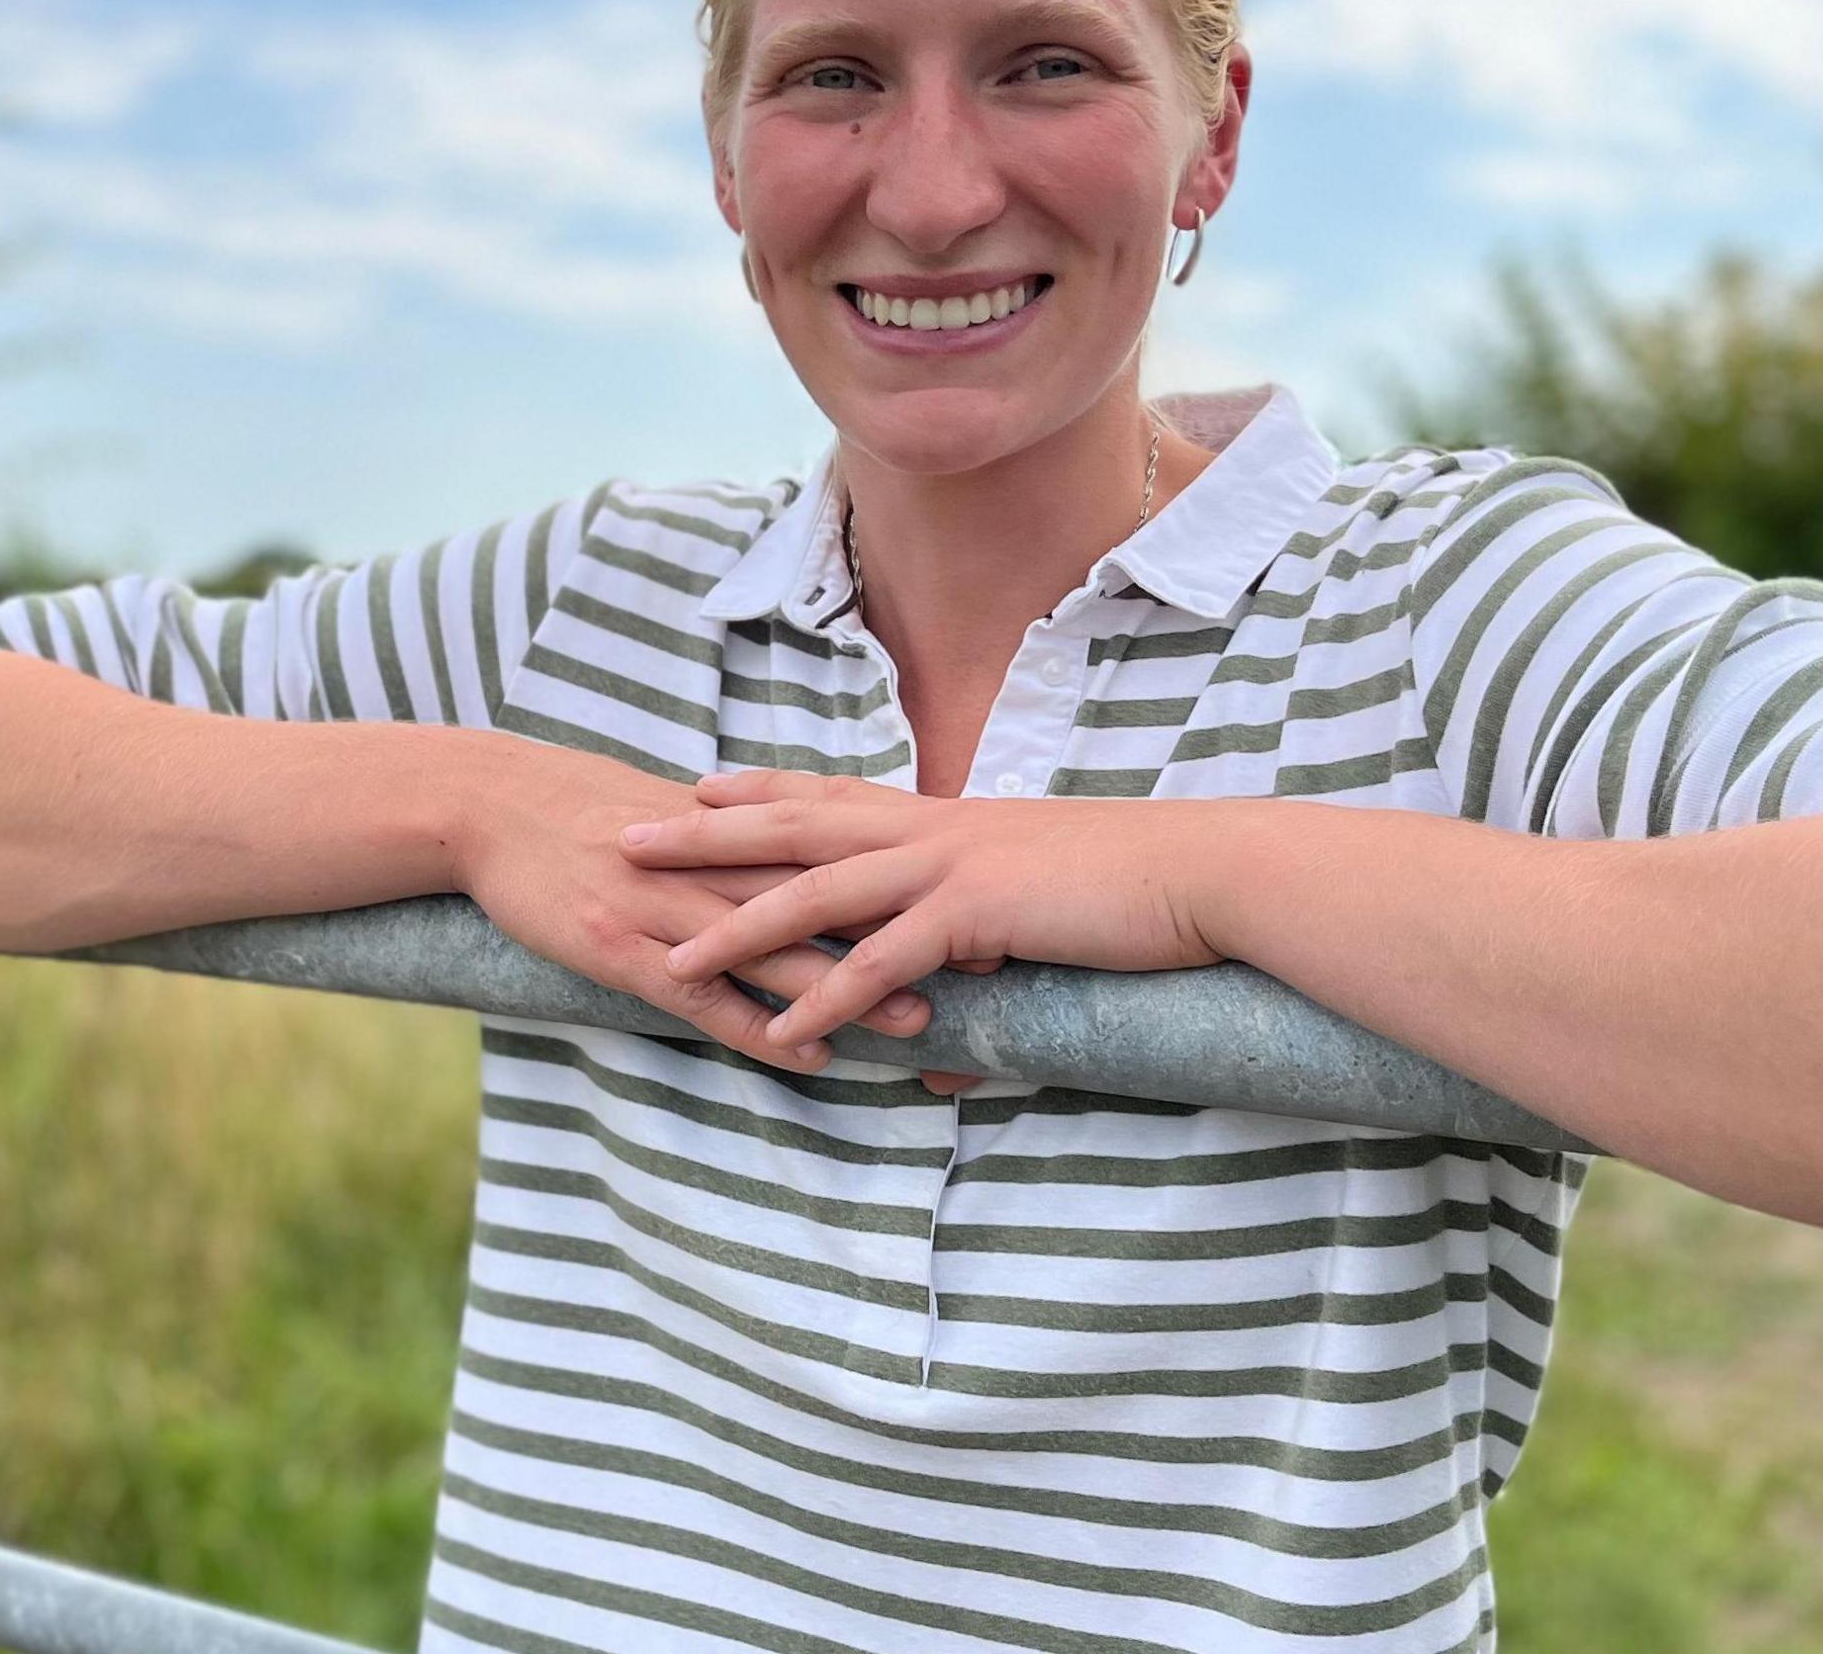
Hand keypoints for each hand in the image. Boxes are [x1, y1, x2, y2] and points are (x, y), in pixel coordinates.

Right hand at [449, 742, 937, 1071]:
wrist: (490, 806)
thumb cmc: (580, 809)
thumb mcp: (670, 812)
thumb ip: (736, 837)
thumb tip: (798, 855)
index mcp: (730, 829)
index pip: (838, 851)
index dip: (909, 875)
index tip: (978, 898)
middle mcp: (711, 863)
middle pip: (828, 898)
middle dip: (906, 929)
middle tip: (984, 958)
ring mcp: (669, 908)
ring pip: (776, 949)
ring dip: (849, 986)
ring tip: (916, 1022)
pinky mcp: (625, 948)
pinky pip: (704, 996)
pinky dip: (757, 1024)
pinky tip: (806, 1053)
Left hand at [617, 769, 1223, 1055]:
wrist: (1199, 874)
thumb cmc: (1127, 886)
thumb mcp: (1037, 895)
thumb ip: (984, 933)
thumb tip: (950, 1012)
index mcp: (941, 817)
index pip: (829, 795)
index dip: (758, 792)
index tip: (692, 788)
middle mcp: (929, 828)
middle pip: (791, 826)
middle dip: (702, 836)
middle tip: (623, 841)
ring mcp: (948, 865)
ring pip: (816, 892)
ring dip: (737, 927)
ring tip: (668, 956)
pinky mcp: (977, 913)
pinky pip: (883, 961)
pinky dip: (828, 999)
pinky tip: (785, 1033)